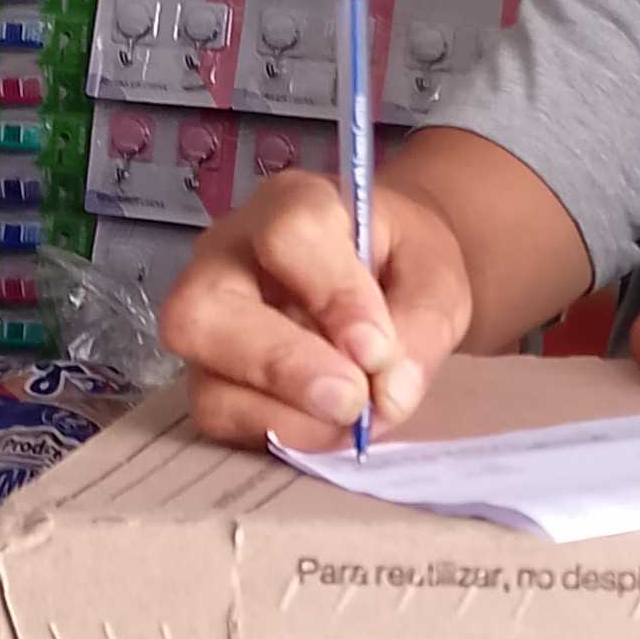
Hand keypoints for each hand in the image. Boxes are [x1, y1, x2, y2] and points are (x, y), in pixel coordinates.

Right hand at [159, 170, 473, 449]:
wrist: (386, 284)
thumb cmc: (402, 266)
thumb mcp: (437, 277)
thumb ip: (423, 324)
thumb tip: (389, 394)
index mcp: (291, 204)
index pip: (288, 235)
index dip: (332, 296)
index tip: (378, 348)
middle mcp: (228, 257)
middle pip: (202, 308)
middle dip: (281, 364)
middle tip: (351, 400)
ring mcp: (208, 323)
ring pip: (204, 377)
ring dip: (286, 414)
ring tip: (353, 420)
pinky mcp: (211, 377)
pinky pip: (221, 418)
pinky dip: (281, 434)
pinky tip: (329, 429)